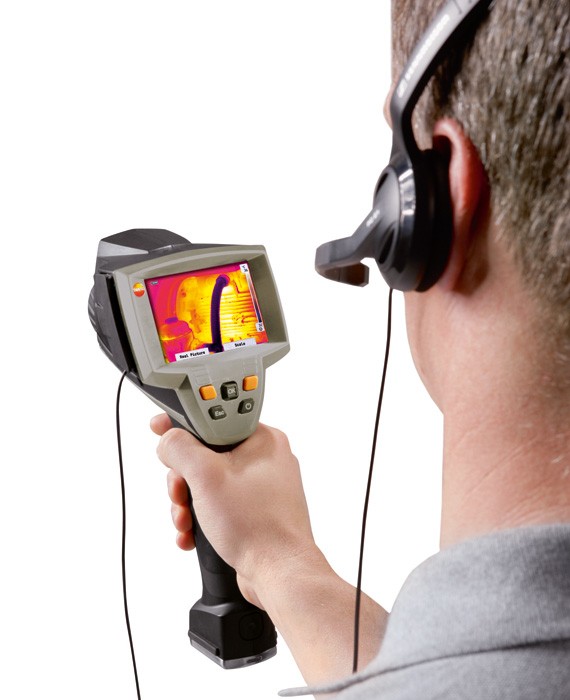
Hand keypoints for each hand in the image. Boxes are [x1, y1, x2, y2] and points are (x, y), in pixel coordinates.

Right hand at [150, 414, 316, 607]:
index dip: (183, 425)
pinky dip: (202, 518)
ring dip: (189, 504)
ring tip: (188, 521)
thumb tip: (168, 439)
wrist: (279, 572)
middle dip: (184, 480)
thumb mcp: (205, 476)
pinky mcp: (256, 511)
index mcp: (261, 438)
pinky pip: (220, 504)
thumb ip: (180, 448)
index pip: (213, 418)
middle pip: (205, 454)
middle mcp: (265, 459)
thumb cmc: (257, 524)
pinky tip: (194, 535)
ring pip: (209, 483)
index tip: (159, 428)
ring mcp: (261, 487)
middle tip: (180, 493)